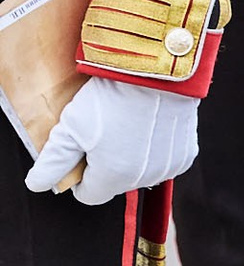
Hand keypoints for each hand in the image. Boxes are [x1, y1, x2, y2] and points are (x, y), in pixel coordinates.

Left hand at [26, 77, 201, 204]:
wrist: (158, 71)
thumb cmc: (113, 96)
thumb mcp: (72, 126)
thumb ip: (52, 161)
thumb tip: (36, 185)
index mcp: (113, 177)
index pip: (89, 195)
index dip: (80, 175)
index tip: (82, 150)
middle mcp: (143, 179)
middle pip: (114, 183)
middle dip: (105, 164)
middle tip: (102, 131)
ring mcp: (168, 167)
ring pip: (139, 173)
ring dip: (131, 157)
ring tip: (127, 125)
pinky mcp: (186, 154)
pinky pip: (164, 161)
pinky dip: (156, 149)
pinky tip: (150, 125)